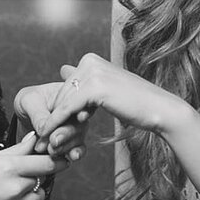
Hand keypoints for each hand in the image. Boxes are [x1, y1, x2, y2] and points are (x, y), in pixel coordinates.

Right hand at [0, 132, 67, 199]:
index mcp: (7, 167)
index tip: (58, 158)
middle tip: (19, 175)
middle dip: (35, 176)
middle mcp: (13, 188)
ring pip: (39, 198)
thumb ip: (14, 151)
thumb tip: (33, 139)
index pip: (47, 162)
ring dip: (31, 194)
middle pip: (43, 179)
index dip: (55, 159)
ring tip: (10, 192)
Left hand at [15, 82, 89, 160]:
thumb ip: (38, 115)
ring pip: (78, 139)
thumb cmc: (28, 102)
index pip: (79, 103)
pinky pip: (77, 149)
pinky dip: (75, 153)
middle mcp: (75, 113)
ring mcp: (74, 129)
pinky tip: (71, 156)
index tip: (80, 117)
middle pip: (79, 124)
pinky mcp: (69, 143)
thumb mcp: (28, 102)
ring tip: (51, 150)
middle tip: (54, 140)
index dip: (82, 110)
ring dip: (66, 146)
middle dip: (67, 133)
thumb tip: (45, 130)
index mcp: (69, 97)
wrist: (21, 117)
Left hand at [38, 53, 187, 140]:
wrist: (158, 109)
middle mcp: (89, 61)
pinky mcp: (94, 87)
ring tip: (44, 140)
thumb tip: (62, 68)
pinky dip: (57, 123)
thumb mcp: (106, 88)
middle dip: (54, 116)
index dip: (60, 107)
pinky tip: (50, 135)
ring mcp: (92, 72)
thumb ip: (84, 79)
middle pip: (63, 93)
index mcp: (91, 59)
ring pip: (63, 101)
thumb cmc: (135, 102)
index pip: (67, 86)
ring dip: (53, 122)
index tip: (49, 126)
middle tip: (41, 136)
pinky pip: (68, 108)